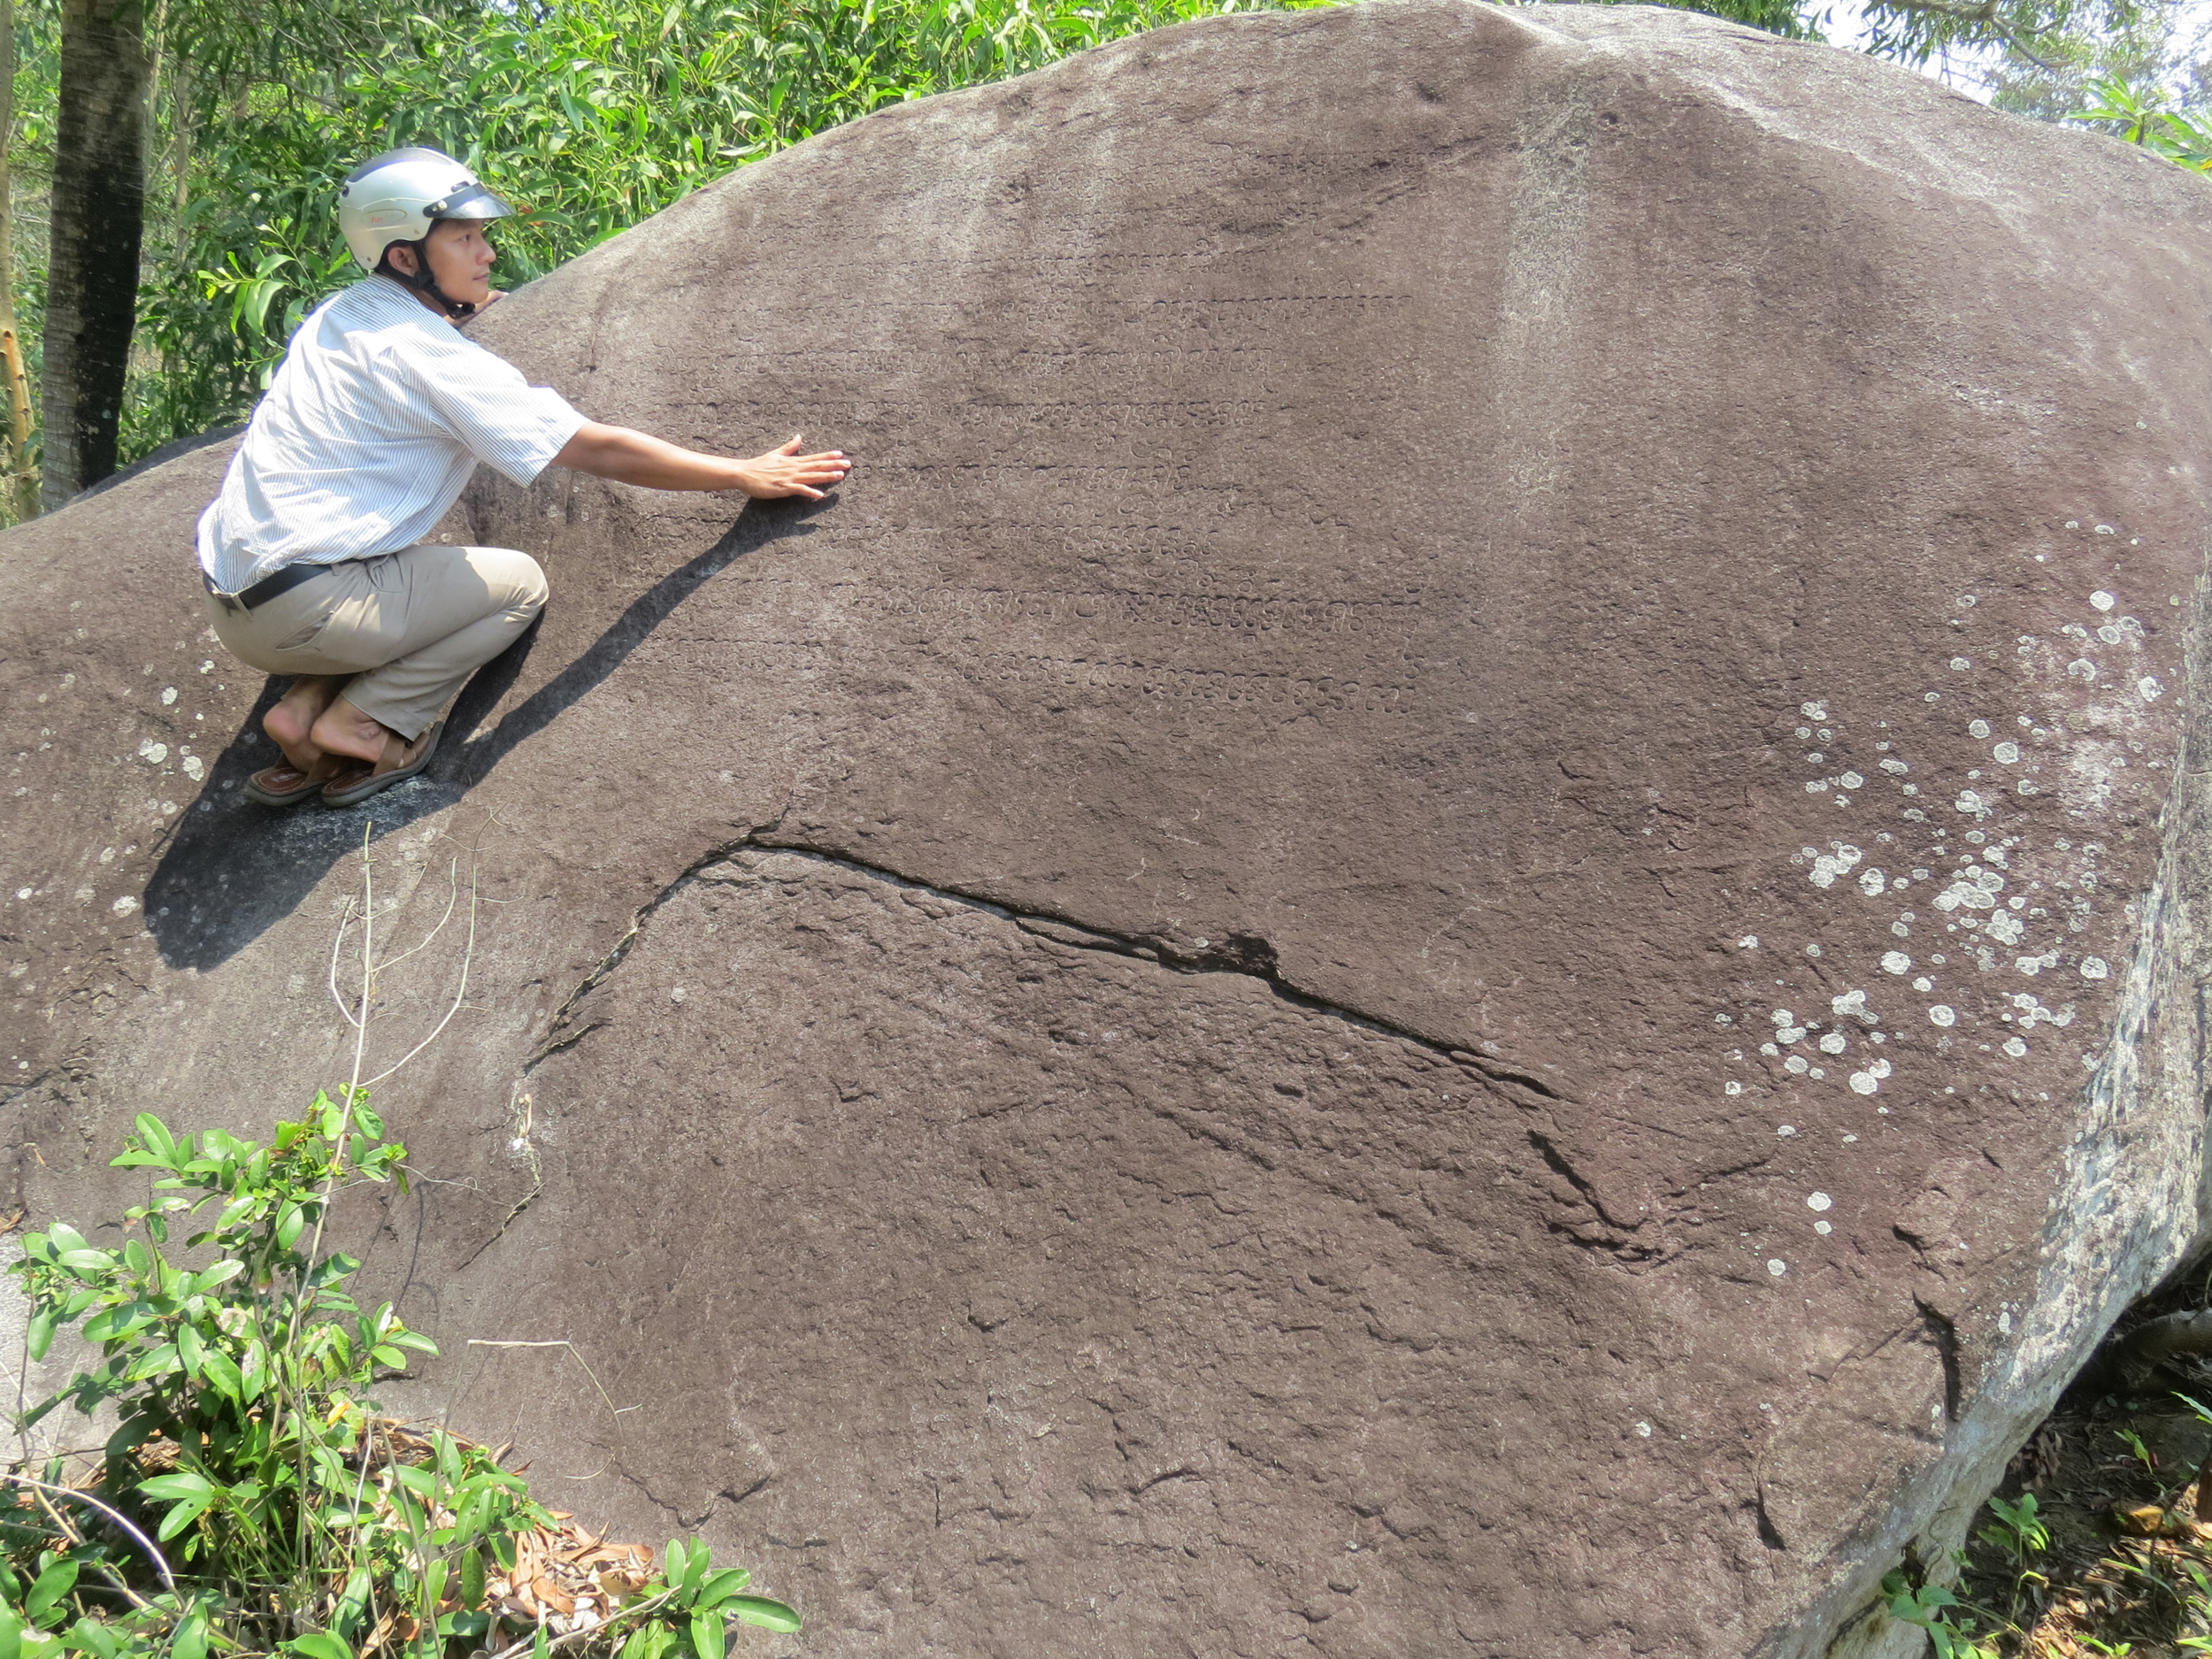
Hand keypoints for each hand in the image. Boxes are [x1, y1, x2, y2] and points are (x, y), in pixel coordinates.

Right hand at [735, 435, 851, 500]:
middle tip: (848, 464)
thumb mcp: (776, 453)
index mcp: (792, 461)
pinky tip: (820, 495)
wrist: (743, 473)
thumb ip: (789, 447)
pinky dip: (810, 492)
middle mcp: (793, 468)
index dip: (828, 456)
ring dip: (826, 476)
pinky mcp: (783, 488)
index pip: (814, 457)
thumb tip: (799, 436)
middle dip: (833, 465)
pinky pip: (799, 490)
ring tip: (840, 476)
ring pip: (811, 476)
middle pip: (817, 466)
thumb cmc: (758, 465)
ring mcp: (789, 478)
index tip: (841, 454)